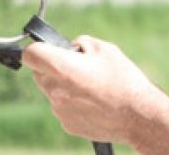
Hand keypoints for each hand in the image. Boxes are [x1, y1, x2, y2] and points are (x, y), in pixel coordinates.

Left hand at [22, 35, 165, 143]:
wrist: (138, 116)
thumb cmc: (123, 80)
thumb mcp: (105, 49)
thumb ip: (81, 44)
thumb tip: (70, 48)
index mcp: (61, 68)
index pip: (30, 55)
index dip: (38, 49)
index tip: (48, 49)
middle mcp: (55, 91)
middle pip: (39, 73)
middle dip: (53, 67)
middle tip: (78, 66)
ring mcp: (59, 111)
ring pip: (52, 91)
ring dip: (64, 86)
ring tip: (92, 87)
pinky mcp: (67, 125)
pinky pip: (63, 108)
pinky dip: (73, 103)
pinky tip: (94, 102)